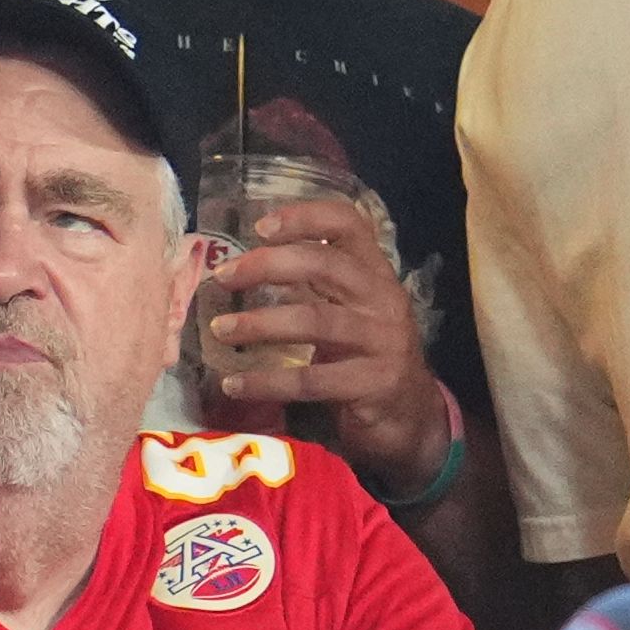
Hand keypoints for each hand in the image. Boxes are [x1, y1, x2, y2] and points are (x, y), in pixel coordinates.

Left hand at [207, 194, 445, 494]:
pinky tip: (234, 384)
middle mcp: (382, 299)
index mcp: (373, 272)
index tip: (260, 226)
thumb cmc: (361, 350)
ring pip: (316, 321)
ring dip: (260, 324)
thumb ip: (307, 282)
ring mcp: (382, 341)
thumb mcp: (345, 307)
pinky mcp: (373, 383)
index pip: (350, 225)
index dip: (306, 217)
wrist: (409, 412)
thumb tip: (235, 266)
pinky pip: (312, 380)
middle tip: (223, 277)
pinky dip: (267, 381)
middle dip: (268, 266)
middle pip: (325, 265)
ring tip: (220, 330)